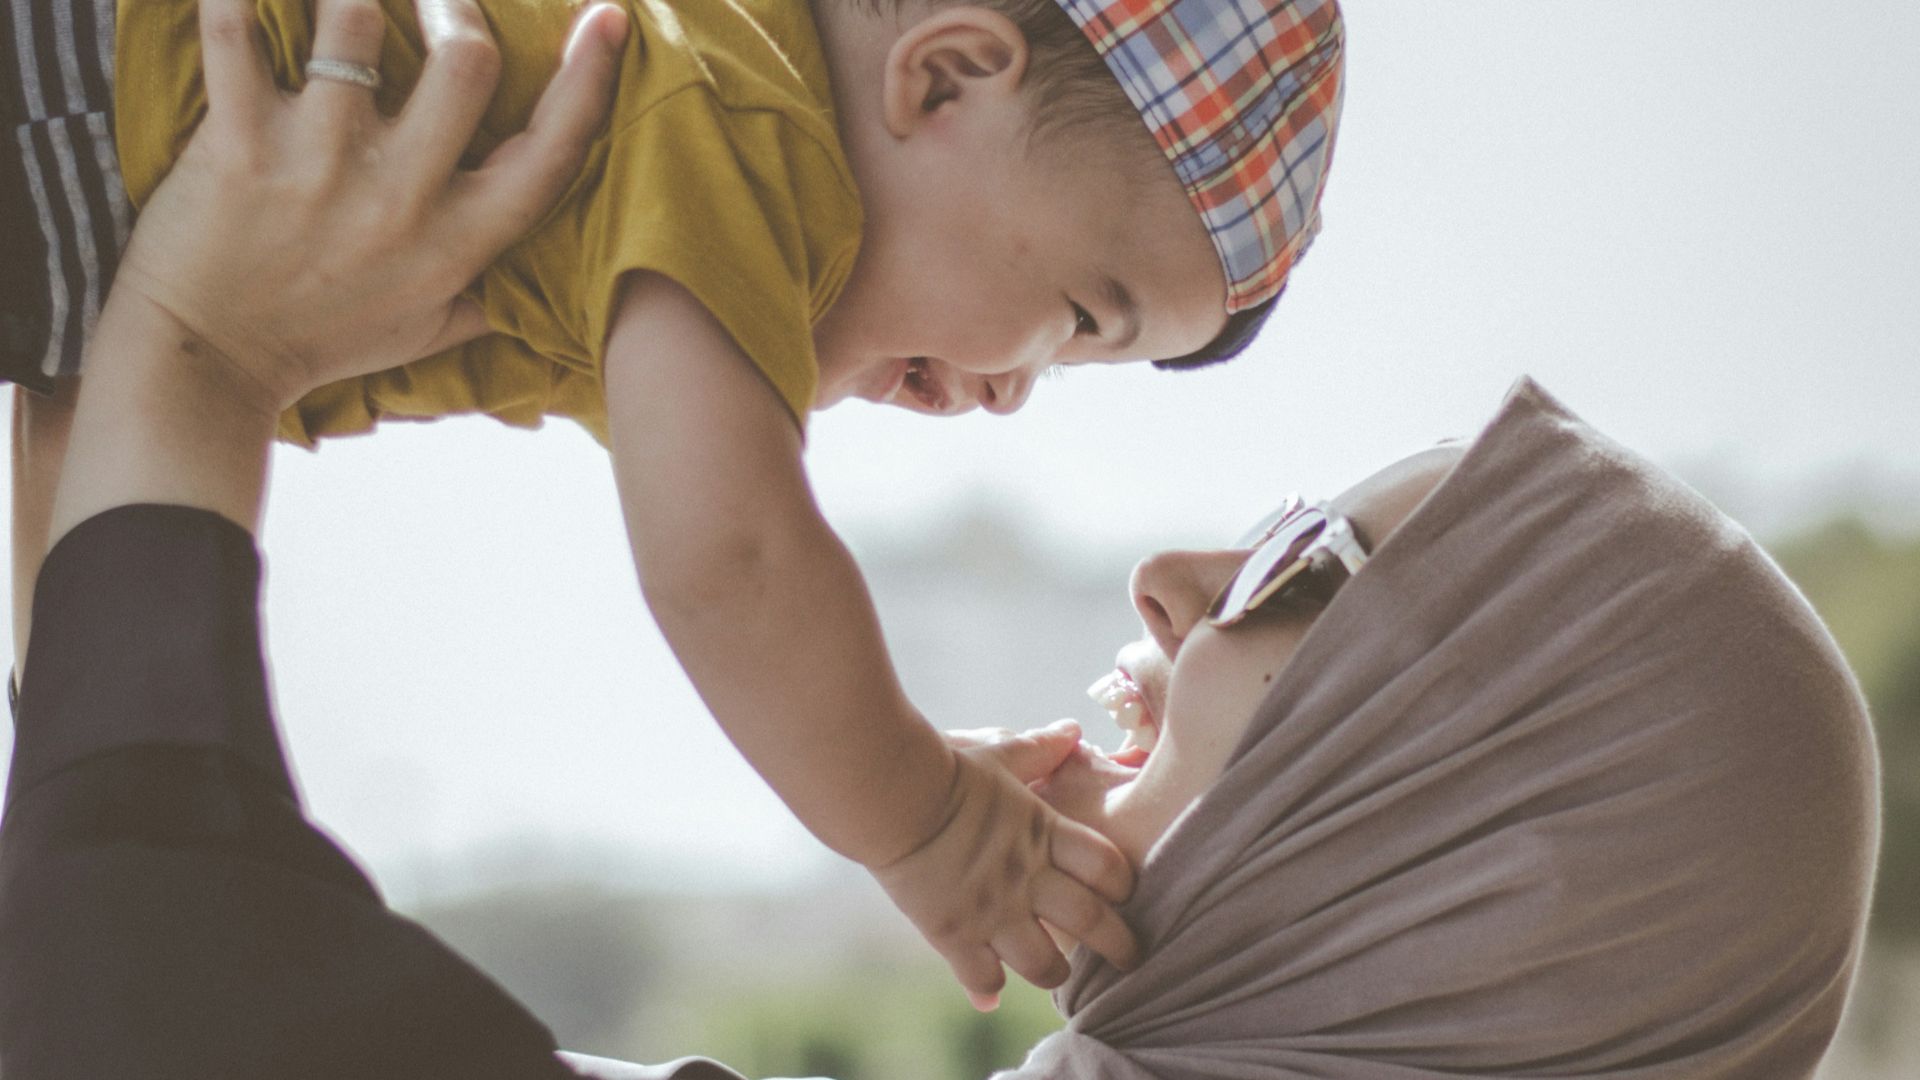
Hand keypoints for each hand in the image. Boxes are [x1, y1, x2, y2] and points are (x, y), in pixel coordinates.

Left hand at [104, 0, 626, 416]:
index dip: (589, 76)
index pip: (550, 151)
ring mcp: (318, 165)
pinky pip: (236, 34)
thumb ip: (496, 291)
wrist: (209, 364)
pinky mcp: (237, 143)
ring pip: (353, 23)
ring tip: (345, 0)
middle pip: (468, 59)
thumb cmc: (323, 340)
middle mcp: (399, 198)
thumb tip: (558, 268)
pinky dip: (239, 0)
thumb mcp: (431, 329)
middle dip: (455, 4)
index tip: (607, 17)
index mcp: (458, 241)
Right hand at [871, 720, 1139, 1010]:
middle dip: (1120, 946)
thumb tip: (1071, 730)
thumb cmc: (945, 767)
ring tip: (1058, 973)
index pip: (1108, 867)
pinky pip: (981, 977)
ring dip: (1057, 973)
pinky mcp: (953, 933)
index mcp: (1044, 833)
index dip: (1123, 884)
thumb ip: (1040, 748)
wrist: (890, 794)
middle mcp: (1027, 878)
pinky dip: (987, 989)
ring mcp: (992, 911)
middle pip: (1093, 923)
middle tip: (1131, 959)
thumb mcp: (999, 753)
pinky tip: (990, 997)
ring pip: (1045, 965)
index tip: (1123, 893)